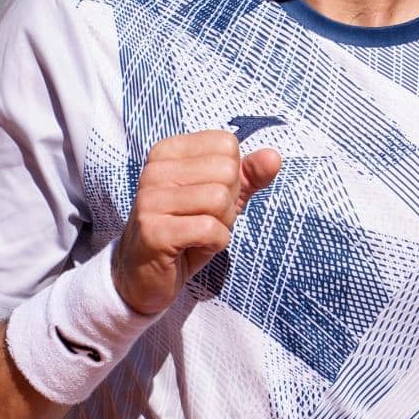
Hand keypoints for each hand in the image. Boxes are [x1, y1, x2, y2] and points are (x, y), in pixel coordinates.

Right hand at [113, 130, 280, 314]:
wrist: (144, 274)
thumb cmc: (185, 229)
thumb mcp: (222, 197)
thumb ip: (248, 175)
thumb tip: (274, 157)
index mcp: (168, 151)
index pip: (227, 144)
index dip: (231, 176)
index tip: (205, 197)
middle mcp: (155, 170)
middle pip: (226, 171)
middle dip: (228, 203)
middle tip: (203, 219)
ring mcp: (150, 200)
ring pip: (219, 200)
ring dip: (221, 225)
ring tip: (198, 233)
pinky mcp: (154, 231)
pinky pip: (210, 229)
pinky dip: (215, 243)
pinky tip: (193, 247)